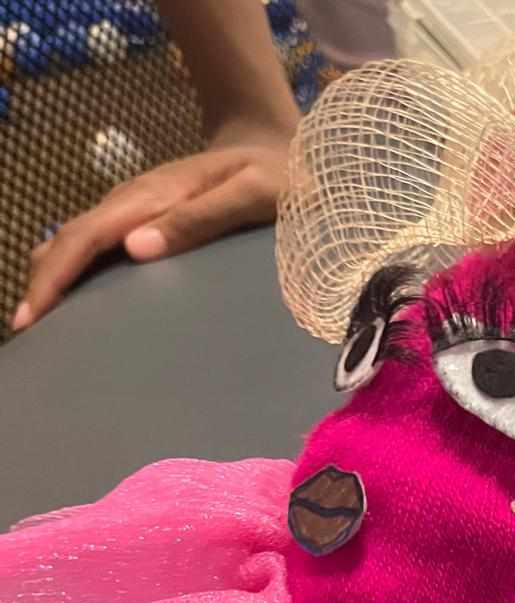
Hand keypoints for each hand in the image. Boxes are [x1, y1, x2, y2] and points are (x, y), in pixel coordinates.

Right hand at [14, 118, 295, 331]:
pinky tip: (71, 299)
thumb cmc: (271, 176)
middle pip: (71, 238)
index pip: (88, 235)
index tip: (34, 310)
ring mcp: (135, 206)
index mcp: (154, 195)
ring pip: (78, 240)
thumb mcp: (250, 194)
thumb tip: (134, 249)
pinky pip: (97, 243)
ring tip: (39, 321)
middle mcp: (134, 199)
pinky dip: (76, 269)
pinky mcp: (141, 215)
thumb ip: (200, 220)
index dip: (57, 273)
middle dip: (44, 281)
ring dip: (54, 276)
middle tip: (23, 328)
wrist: (269, 144)